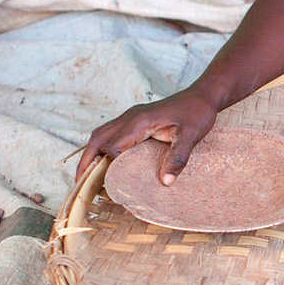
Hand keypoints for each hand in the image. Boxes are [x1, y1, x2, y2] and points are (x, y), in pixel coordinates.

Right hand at [76, 87, 219, 185]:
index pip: (112, 148)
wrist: (203, 96)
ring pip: (100, 134)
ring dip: (91, 153)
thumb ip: (178, 157)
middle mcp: (130, 117)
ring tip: (88, 177)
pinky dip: (101, 147)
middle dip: (86, 162)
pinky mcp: (135, 118)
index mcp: (139, 122)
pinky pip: (110, 132)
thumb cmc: (198, 113)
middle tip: (80, 185)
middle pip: (97, 139)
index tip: (102, 188)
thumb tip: (166, 182)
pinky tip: (105, 161)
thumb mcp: (191, 136)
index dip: (104, 168)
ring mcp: (131, 116)